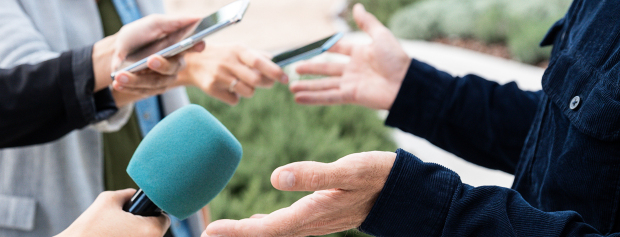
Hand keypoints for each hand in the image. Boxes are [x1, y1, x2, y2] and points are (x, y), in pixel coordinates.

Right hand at [55, 189, 169, 236]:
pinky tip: (114, 236)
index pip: (164, 218)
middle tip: (126, 222)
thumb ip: (128, 194)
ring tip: (117, 231)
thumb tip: (135, 194)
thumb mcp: (109, 199)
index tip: (141, 212)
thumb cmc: (89, 226)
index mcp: (151, 230)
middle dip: (144, 225)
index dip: (153, 213)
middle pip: (156, 231)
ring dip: (136, 234)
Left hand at [91, 14, 205, 105]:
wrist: (118, 50)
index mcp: (178, 46)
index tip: (199, 44)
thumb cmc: (139, 34)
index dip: (197, 46)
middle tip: (150, 60)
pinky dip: (129, 87)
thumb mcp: (154, 24)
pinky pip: (143, 91)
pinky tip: (117, 83)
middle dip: (162, 65)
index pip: (192, 46)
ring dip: (137, 80)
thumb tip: (197, 18)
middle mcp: (174, 64)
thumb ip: (174, 22)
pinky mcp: (152, 88)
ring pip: (156, 82)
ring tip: (120, 76)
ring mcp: (163, 78)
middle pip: (173, 68)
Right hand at [178, 44, 287, 104]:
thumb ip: (257, 55)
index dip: (274, 71)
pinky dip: (235, 97)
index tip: (285, 78)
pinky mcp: (212, 88)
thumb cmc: (222, 56)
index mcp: (237, 50)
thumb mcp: (237, 50)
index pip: (258, 62)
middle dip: (266, 84)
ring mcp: (219, 76)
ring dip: (249, 91)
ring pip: (247, 92)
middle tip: (266, 83)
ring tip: (240, 83)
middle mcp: (228, 62)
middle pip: (255, 81)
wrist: (193, 63)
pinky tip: (227, 89)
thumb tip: (275, 61)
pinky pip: (234, 100)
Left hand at [202, 151, 395, 236]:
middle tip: (205, 234)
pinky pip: (284, 226)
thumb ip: (314, 175)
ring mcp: (314, 221)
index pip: (267, 229)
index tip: (209, 231)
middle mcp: (310, 223)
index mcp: (312, 214)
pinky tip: (256, 223)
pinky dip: (264, 226)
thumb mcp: (349, 171)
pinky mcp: (318, 215)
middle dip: (235, 236)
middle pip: (265, 235)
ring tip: (222, 231)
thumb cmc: (377, 177)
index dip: (237, 232)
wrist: (401, 191)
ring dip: (247, 232)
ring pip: (273, 232)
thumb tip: (275, 178)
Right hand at [289, 4, 410, 109]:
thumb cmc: (397, 59)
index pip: (339, 50)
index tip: (310, 48)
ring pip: (324, 85)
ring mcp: (351, 84)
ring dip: (307, 87)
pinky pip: (328, 97)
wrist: (406, 83)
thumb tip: (357, 7)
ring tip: (291, 88)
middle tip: (294, 68)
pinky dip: (313, 98)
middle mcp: (353, 70)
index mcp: (360, 54)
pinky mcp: (350, 96)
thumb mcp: (381, 36)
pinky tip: (298, 98)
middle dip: (310, 69)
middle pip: (327, 69)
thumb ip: (367, 23)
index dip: (326, 49)